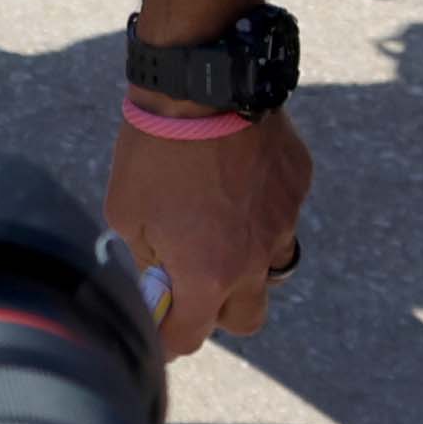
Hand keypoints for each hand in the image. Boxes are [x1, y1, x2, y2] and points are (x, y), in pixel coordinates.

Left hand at [105, 111, 316, 357]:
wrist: (199, 84)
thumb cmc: (153, 149)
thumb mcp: (126, 210)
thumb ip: (147, 255)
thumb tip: (157, 273)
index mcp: (208, 274)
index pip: (191, 335)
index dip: (169, 339)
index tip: (158, 334)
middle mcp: (254, 260)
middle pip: (245, 319)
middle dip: (219, 310)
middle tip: (194, 280)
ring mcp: (283, 223)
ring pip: (270, 267)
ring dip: (245, 260)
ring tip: (217, 223)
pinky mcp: (296, 187)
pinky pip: (282, 215)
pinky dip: (260, 210)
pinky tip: (236, 179)